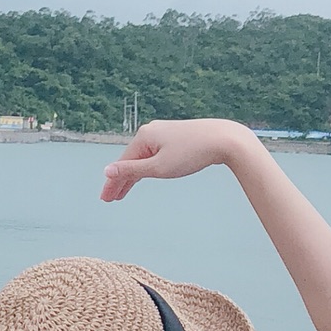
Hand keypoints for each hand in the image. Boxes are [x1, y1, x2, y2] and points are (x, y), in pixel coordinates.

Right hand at [100, 118, 254, 201]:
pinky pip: (154, 154)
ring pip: (143, 157)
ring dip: (133, 175)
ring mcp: (163, 133)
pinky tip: (145, 173)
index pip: (122, 163)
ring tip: (124, 191)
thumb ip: (132, 171)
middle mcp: (150, 131)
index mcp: (143, 136)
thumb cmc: (193, 153)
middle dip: (120, 180)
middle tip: (111, 198)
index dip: (112, 182)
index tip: (105, 198)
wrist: (224, 139)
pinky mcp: (176, 137)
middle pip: (130, 160)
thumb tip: (107, 170)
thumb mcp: (159, 167)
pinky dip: (147, 167)